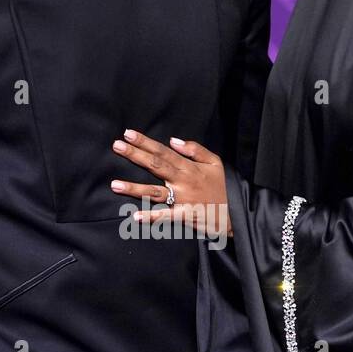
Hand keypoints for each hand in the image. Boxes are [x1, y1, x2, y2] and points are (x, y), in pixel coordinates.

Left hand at [109, 129, 230, 236]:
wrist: (238, 213)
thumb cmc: (225, 186)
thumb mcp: (215, 162)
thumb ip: (195, 149)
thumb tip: (173, 141)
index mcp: (189, 167)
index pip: (163, 151)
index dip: (145, 142)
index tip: (128, 134)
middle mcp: (183, 181)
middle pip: (156, 165)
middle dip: (135, 155)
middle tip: (117, 146)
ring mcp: (183, 199)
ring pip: (155, 192)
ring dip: (134, 188)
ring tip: (114, 184)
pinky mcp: (185, 215)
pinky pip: (166, 216)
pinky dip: (151, 217)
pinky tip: (135, 217)